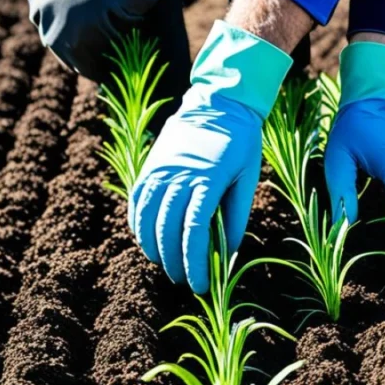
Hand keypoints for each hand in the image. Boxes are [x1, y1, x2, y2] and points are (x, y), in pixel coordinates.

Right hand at [128, 21, 291, 292]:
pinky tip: (144, 239)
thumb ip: (236, 215)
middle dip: (174, 260)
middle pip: (168, 228)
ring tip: (163, 265)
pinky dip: (138, 222)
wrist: (220, 101)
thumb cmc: (241, 142)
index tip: (199, 283)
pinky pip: (137, 198)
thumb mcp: (247, 178)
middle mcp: (180, 175)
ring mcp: (162, 169)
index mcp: (208, 181)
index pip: (195, 231)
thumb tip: (229, 252)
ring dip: (153, 246)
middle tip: (183, 279)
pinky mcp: (151, 164)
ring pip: (148, 216)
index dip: (195, 261)